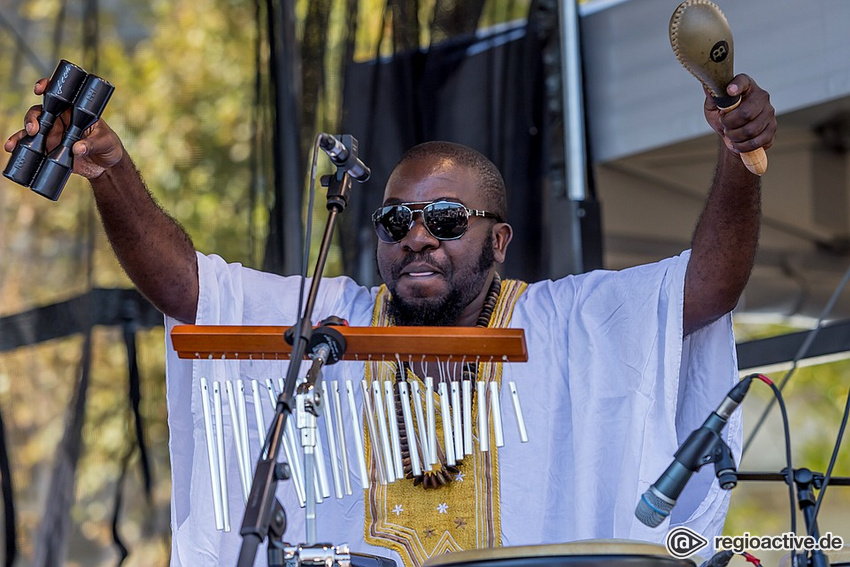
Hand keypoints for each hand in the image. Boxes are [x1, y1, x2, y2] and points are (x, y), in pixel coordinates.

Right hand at [4, 78, 123, 179]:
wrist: (106, 167)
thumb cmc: (110, 147)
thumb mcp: (105, 142)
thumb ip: (92, 144)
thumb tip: (76, 149)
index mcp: (75, 110)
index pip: (59, 94)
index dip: (47, 87)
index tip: (40, 89)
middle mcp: (60, 119)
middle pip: (40, 111)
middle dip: (32, 117)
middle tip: (34, 129)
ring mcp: (53, 133)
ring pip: (32, 128)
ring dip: (22, 133)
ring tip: (17, 142)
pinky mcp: (50, 148)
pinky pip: (32, 145)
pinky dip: (20, 146)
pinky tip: (12, 148)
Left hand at [703, 74, 775, 156]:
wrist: (732, 135)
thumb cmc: (723, 117)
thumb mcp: (713, 107)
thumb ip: (712, 97)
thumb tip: (708, 86)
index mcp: (746, 86)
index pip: (743, 82)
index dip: (737, 86)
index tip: (729, 91)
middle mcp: (761, 96)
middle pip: (746, 113)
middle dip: (729, 124)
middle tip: (724, 124)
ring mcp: (769, 112)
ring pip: (750, 130)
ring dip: (734, 136)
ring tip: (730, 134)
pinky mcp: (772, 128)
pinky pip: (756, 142)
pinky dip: (742, 146)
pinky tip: (737, 143)